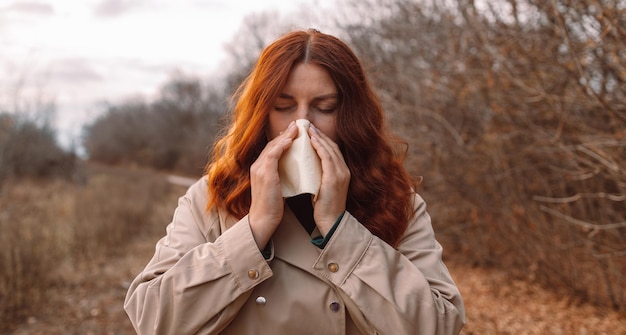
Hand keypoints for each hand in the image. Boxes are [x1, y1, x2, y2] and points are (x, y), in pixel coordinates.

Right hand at [249, 121, 297, 248]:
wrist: (263, 219)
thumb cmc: (272, 206)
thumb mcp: (276, 187)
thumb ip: (281, 176)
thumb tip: (294, 170)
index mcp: (259, 168)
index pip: (271, 149)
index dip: (283, 139)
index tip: (295, 132)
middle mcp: (257, 166)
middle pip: (271, 144)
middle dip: (285, 133)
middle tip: (298, 124)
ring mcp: (259, 169)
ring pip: (272, 146)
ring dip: (285, 135)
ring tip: (297, 128)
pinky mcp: (264, 173)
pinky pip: (273, 154)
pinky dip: (282, 145)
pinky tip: (291, 139)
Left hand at [308, 124, 350, 235]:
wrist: (331, 221)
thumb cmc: (324, 207)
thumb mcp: (323, 187)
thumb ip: (320, 175)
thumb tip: (308, 166)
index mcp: (342, 171)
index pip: (333, 150)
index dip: (322, 139)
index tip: (311, 131)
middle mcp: (344, 170)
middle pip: (332, 146)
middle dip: (320, 134)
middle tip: (307, 125)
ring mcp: (341, 173)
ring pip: (330, 149)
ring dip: (318, 137)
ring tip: (307, 129)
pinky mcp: (335, 178)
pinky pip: (327, 157)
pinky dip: (319, 147)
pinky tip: (311, 140)